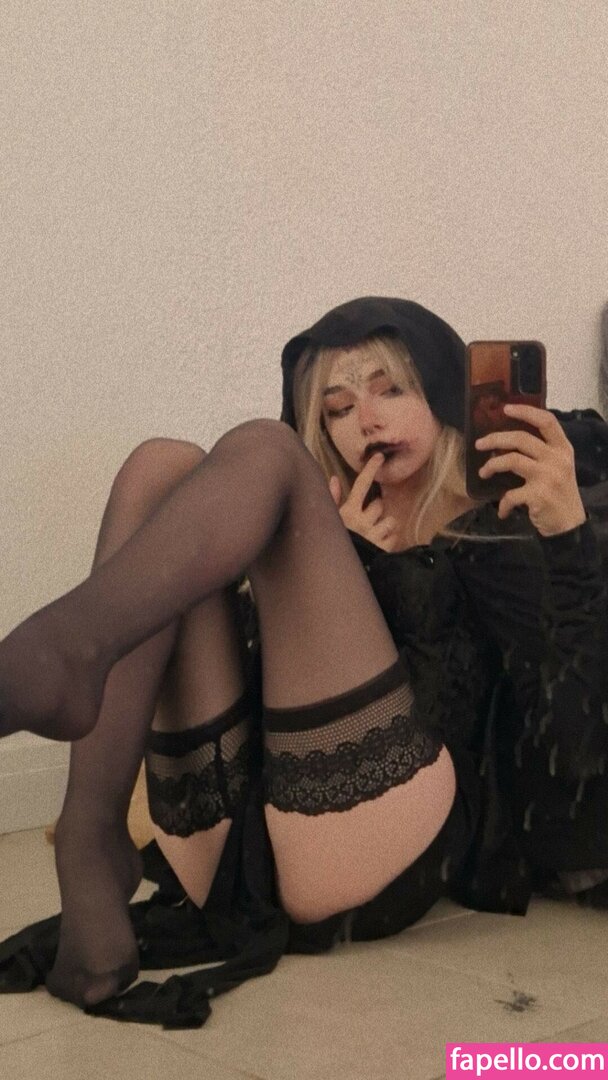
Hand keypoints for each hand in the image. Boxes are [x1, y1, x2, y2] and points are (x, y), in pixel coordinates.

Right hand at [328, 453, 398, 551]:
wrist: (335, 572)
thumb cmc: (331, 544)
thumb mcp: (329, 521)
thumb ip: (332, 500)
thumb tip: (333, 478)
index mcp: (349, 512)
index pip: (361, 485)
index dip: (371, 469)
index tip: (379, 457)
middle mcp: (364, 520)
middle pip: (379, 504)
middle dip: (375, 511)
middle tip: (367, 520)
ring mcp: (375, 534)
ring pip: (390, 520)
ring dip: (384, 526)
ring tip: (373, 536)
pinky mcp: (384, 548)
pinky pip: (394, 536)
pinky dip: (388, 540)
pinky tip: (377, 546)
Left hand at [475, 403, 586, 536]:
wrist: (569, 525)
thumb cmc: (559, 493)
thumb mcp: (559, 467)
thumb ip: (542, 451)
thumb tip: (508, 438)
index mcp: (563, 448)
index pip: (546, 421)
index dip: (525, 411)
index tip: (505, 409)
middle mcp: (557, 459)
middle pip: (521, 438)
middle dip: (495, 439)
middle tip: (479, 444)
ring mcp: (548, 476)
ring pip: (511, 460)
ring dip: (492, 466)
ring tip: (483, 473)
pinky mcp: (538, 495)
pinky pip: (510, 494)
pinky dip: (503, 503)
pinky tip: (502, 510)